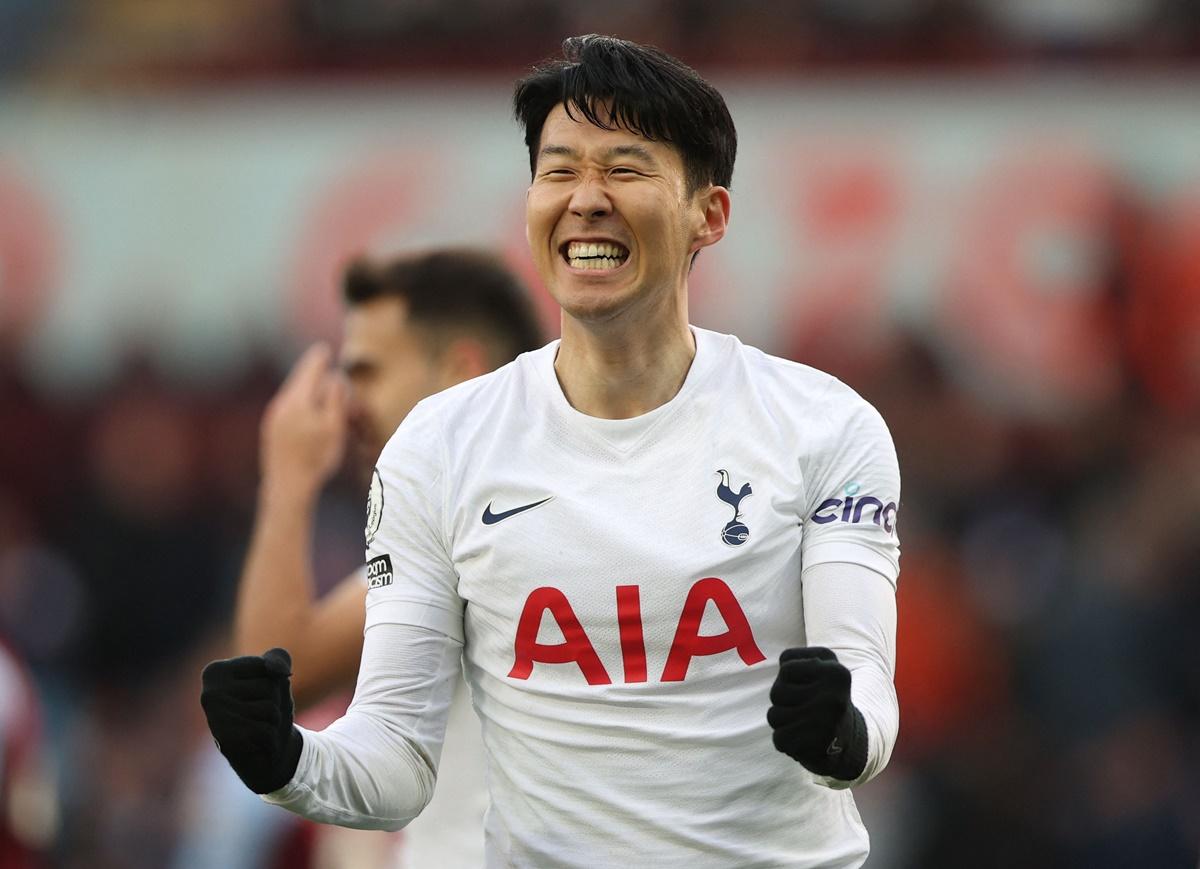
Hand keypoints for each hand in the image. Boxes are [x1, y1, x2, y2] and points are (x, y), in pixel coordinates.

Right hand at [200, 647, 303, 793]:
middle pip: (270, 687)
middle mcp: (209, 693)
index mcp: (215, 671)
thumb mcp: (276, 676)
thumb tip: (280, 671)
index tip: (259, 694)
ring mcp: (216, 718)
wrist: (261, 756)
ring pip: (271, 709)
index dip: (274, 680)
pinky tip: (257, 744)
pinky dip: (272, 739)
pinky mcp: (226, 741)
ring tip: (259, 728)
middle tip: (260, 716)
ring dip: (275, 722)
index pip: (267, 665)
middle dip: (276, 702)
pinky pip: (268, 731)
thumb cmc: (266, 708)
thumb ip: (279, 659)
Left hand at [260, 343, 346, 498]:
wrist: (287, 487)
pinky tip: (307, 413)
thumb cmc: (316, 457)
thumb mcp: (334, 426)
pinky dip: (300, 403)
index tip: (324, 348)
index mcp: (297, 399)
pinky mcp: (270, 431)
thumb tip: (335, 378)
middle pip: (299, 381)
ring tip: (320, 389)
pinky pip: (288, 408)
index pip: (310, 370)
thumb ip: (334, 398)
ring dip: (307, 390)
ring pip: (293, 395)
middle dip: (314, 374)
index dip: (319, 358)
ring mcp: (273, 418)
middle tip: (324, 365)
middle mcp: (281, 404)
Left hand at [767, 647, 866, 780]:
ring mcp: (824, 723)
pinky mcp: (815, 747)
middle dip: (783, 701)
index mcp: (836, 671)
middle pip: (776, 692)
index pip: (786, 666)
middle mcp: (833, 696)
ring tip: (806, 723)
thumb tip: (781, 667)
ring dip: (784, 722)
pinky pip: (779, 739)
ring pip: (774, 716)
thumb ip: (795, 659)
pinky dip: (787, 741)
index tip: (809, 686)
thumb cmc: (825, 697)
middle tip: (808, 708)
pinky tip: (805, 740)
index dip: (789, 678)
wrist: (849, 742)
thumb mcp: (821, 666)